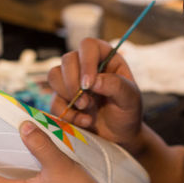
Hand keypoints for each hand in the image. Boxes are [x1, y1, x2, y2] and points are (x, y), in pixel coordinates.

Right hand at [48, 38, 143, 153]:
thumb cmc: (128, 113)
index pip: (88, 46)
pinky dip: (66, 113)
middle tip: (86, 102)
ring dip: (67, 95)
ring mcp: (72, 82)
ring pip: (54, 75)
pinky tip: (84, 122)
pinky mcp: (63, 99)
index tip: (88, 84)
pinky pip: (53, 101)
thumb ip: (116, 86)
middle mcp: (87, 66)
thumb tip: (94, 80)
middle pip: (67, 60)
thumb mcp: (130, 99)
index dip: (85, 61)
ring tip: (86, 110)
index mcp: (106, 58)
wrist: (120, 136)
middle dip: (73, 83)